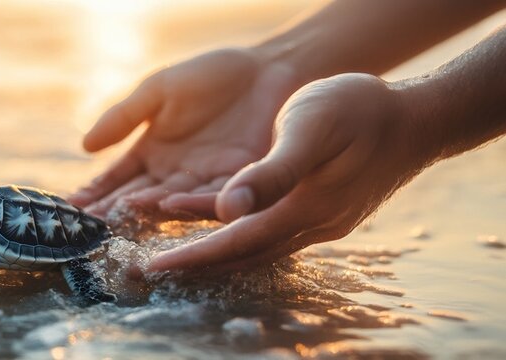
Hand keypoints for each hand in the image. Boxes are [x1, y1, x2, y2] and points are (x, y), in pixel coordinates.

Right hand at [69, 48, 300, 218]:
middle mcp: (173, 173)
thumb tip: (85, 146)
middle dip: (111, 213)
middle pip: (136, 197)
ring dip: (141, 211)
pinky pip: (207, 194)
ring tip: (115, 220)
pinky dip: (184, 202)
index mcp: (152, 151)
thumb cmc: (213, 76)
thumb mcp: (158, 89)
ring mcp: (202, 180)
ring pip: (166, 201)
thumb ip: (123, 117)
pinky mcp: (235, 181)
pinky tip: (162, 206)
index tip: (70, 206)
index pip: (117, 178)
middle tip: (85, 229)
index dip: (94, 191)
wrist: (269, 69)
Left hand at [148, 73, 433, 272]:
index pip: (236, 243)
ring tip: (176, 255)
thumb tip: (227, 209)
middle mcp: (312, 225)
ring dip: (215, 253)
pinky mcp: (322, 213)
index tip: (154, 267)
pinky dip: (240, 233)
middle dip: (197, 263)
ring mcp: (320, 223)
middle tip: (152, 269)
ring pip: (256, 247)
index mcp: (305, 208)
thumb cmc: (361, 111)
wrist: (417, 119)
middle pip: (243, 255)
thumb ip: (271, 171)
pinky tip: (219, 225)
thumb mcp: (310, 127)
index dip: (194, 256)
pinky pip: (271, 231)